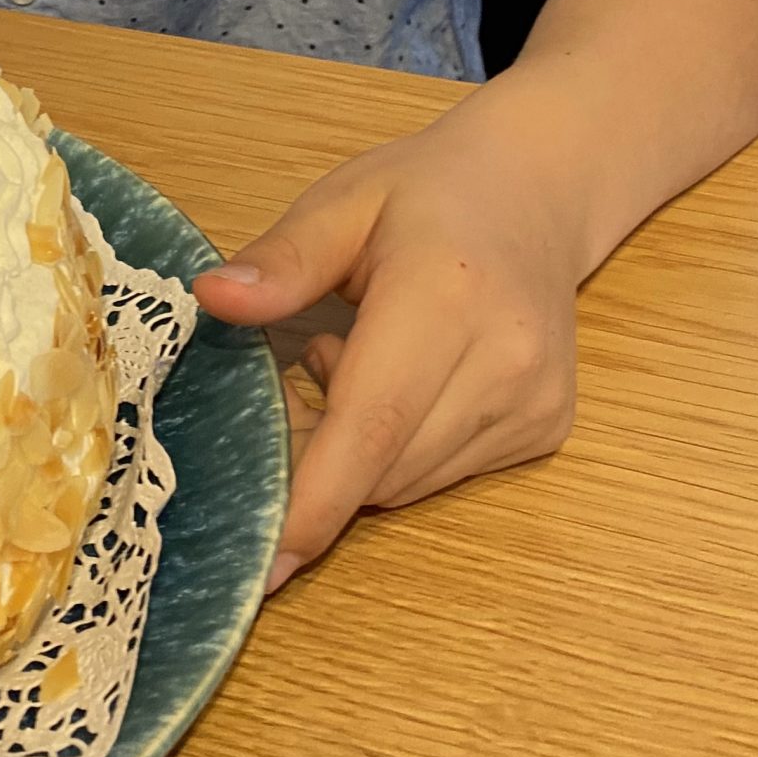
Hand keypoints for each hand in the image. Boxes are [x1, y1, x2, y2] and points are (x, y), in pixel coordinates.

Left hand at [193, 126, 587, 592]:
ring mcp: (534, 403)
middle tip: (284, 385)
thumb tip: (212, 299)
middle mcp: (505, 361)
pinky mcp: (545, 429)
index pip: (374, 423)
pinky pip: (443, 475)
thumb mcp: (343, 201)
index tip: (264, 563)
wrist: (534, 192)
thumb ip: (282, 259)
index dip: (315, 500)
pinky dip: (396, 453)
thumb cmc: (425, 195)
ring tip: (345, 362)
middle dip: (312, 461)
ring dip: (354, 455)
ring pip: (410, 482)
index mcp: (448, 295)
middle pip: (384, 466)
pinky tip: (397, 382)